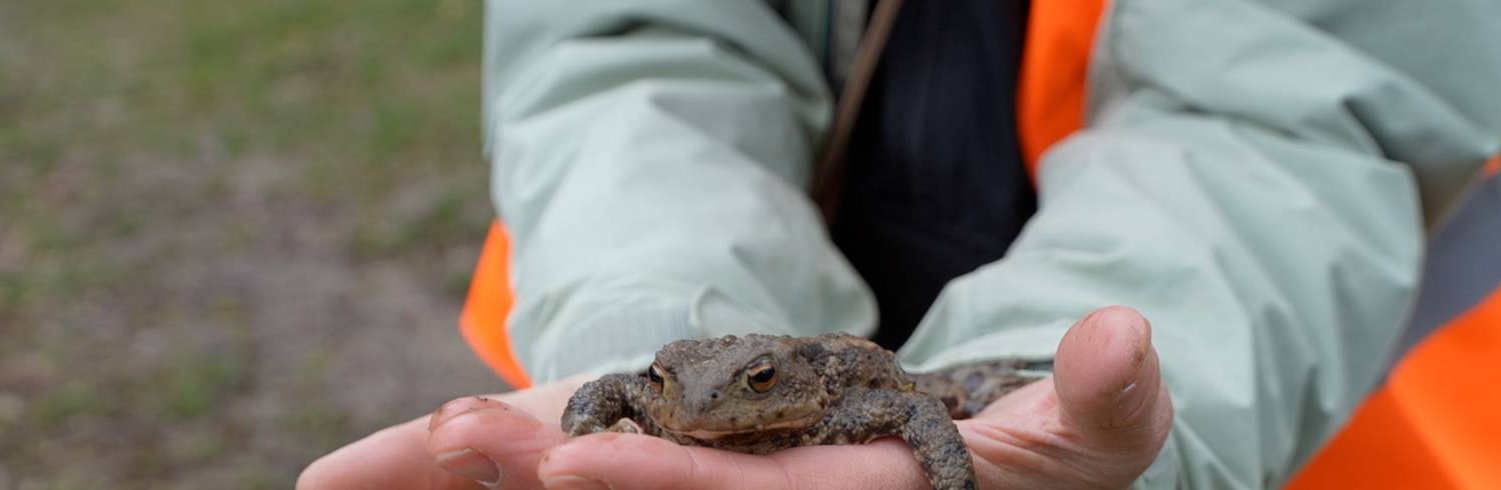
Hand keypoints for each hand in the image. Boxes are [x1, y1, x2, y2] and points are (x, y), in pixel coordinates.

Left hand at [298, 306, 1173, 488]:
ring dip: (485, 477)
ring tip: (390, 450)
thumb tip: (1125, 335)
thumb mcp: (1077, 445)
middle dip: (535, 482)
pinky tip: (375, 467)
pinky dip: (470, 468)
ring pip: (590, 486)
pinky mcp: (676, 473)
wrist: (957, 489)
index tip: (567, 465)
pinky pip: (575, 460)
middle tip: (437, 447)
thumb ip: (1102, 405)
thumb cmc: (1021, 475)